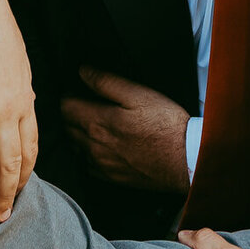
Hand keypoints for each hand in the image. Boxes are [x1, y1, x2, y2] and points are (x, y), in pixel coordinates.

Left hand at [61, 68, 189, 192]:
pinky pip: (86, 164)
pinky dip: (87, 152)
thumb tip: (83, 71)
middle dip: (70, 113)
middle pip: (66, 127)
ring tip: (92, 122)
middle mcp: (93, 145)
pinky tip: (102, 145)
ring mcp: (100, 164)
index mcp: (97, 122)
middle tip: (84, 103)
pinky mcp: (110, 177)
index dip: (69, 94)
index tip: (78, 90)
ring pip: (74, 146)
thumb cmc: (165, 125)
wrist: (185, 160)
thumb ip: (106, 82)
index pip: (64, 106)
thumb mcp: (139, 94)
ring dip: (77, 133)